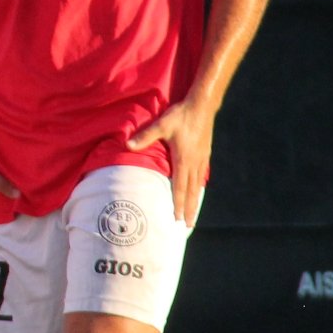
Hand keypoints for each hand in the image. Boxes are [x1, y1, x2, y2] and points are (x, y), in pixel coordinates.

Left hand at [127, 98, 215, 226]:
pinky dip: (199, 187)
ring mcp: (201, 159)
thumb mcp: (161, 125)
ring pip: (198, 185)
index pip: (180, 188)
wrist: (202, 106)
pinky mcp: (205, 153)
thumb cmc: (180, 116)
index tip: (178, 219)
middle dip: (189, 209)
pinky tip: (197, 190)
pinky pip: (202, 175)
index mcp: (183, 160)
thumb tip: (127, 145)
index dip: (179, 204)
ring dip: (196, 201)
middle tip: (188, 226)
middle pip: (191, 191)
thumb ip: (144, 137)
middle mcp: (194, 163)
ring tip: (193, 214)